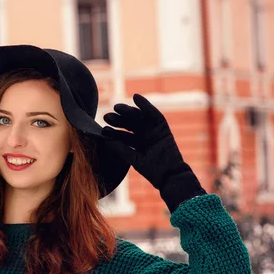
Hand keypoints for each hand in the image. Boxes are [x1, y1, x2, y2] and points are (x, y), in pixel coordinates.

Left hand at [101, 94, 205, 213]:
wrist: (171, 175)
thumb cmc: (153, 171)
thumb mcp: (134, 159)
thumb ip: (122, 149)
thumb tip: (105, 141)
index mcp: (136, 144)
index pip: (122, 135)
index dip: (113, 131)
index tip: (103, 128)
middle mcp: (143, 136)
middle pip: (129, 124)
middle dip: (118, 119)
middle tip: (107, 116)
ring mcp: (153, 131)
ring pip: (139, 118)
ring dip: (128, 111)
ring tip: (117, 107)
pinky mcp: (162, 127)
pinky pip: (154, 114)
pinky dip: (146, 105)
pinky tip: (136, 98)